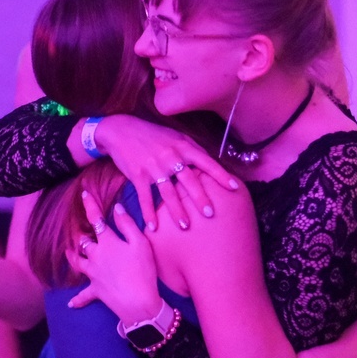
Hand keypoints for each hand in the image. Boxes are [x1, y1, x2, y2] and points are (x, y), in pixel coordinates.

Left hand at [67, 191, 164, 323]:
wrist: (138, 303)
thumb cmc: (142, 271)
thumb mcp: (140, 243)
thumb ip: (127, 224)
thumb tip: (117, 207)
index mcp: (107, 243)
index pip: (96, 220)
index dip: (90, 205)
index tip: (83, 193)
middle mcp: (96, 257)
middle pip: (84, 242)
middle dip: (81, 233)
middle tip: (78, 227)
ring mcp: (94, 274)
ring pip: (78, 263)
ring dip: (73, 256)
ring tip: (68, 252)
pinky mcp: (96, 291)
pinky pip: (84, 296)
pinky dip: (77, 300)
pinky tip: (71, 304)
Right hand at [89, 115, 238, 231]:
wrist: (122, 130)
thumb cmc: (152, 135)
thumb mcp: (175, 136)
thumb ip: (192, 149)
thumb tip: (212, 162)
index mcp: (182, 146)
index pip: (206, 162)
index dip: (221, 175)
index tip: (234, 187)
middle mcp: (170, 156)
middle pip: (189, 180)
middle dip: (200, 198)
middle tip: (210, 214)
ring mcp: (154, 166)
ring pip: (168, 192)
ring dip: (177, 211)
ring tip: (185, 226)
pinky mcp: (138, 174)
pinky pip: (145, 197)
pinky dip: (148, 213)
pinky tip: (153, 227)